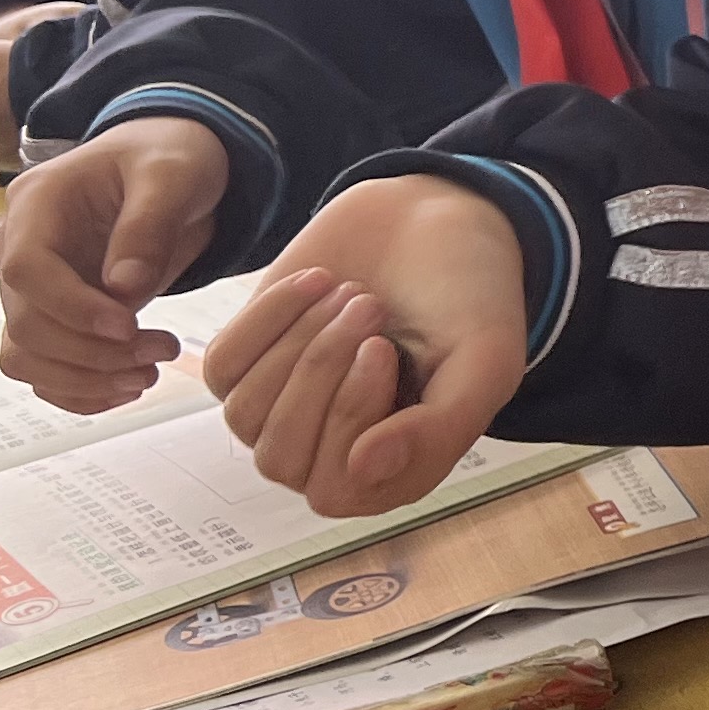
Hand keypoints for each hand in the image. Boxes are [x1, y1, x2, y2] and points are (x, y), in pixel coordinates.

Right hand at [0, 118, 227, 411]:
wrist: (169, 168)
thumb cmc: (168, 158)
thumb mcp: (172, 176)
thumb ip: (148, 227)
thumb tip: (124, 291)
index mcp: (36, 204)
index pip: (25, 270)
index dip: (71, 308)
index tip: (128, 326)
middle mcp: (19, 248)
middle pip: (25, 323)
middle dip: (91, 352)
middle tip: (161, 350)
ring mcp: (31, 288)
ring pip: (25, 356)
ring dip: (84, 379)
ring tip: (149, 373)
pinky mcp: (52, 316)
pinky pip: (43, 370)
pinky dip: (79, 390)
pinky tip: (128, 387)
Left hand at [202, 177, 527, 512]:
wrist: (436, 221)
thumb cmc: (469, 296)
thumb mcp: (484, 362)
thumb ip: (440, 429)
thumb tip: (364, 472)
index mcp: (395, 470)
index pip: (335, 488)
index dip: (348, 418)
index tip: (382, 346)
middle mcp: (333, 455)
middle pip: (282, 457)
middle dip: (320, 371)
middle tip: (371, 305)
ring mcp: (286, 413)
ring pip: (247, 415)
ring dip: (299, 341)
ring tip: (351, 290)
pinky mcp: (251, 367)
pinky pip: (224, 367)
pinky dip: (268, 315)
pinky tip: (318, 280)